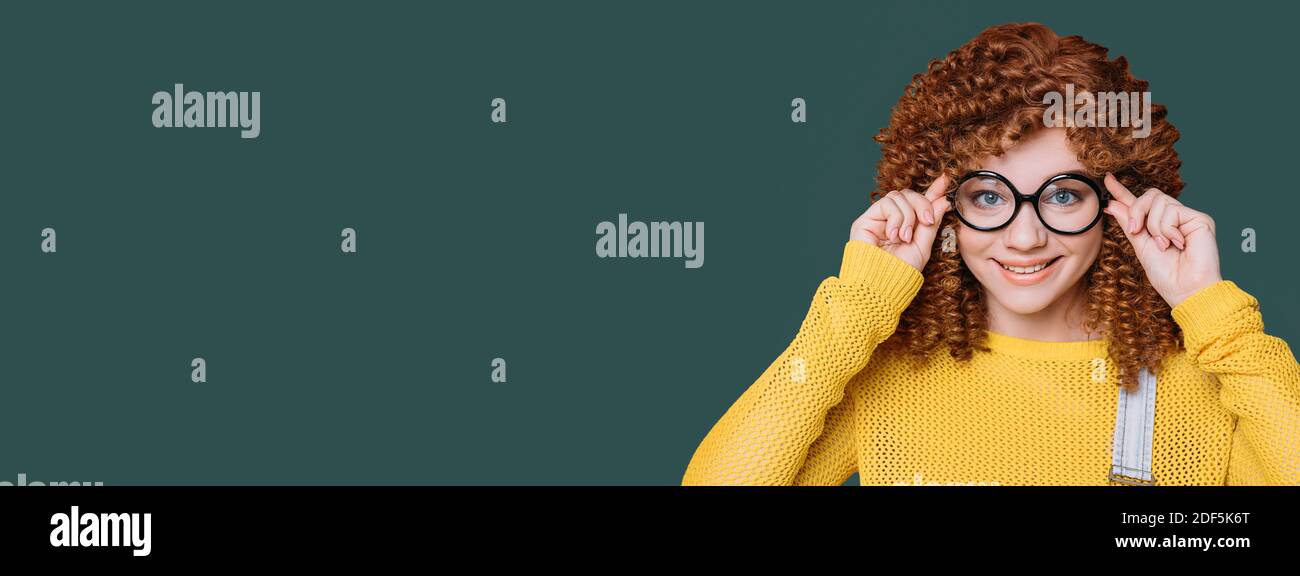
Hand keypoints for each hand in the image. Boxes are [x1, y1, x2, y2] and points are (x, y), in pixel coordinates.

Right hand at [849, 174, 950, 271]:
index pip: (919, 203)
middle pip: (909, 195)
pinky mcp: (866, 220)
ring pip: (899, 197)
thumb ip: (931, 223)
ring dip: (908, 216)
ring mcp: (878, 219)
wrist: (880, 285)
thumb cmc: (900, 272)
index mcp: (906, 227)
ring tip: (904, 237)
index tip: (945, 179)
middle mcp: (891, 221)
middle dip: (923, 204)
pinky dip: (896, 218)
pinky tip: (893, 235)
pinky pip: (887, 203)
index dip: (932, 191)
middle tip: (927, 221)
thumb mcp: (922, 247)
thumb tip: (942, 201)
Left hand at [1102, 173, 1221, 307]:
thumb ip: (1129, 223)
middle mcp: (1174, 218)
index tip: (1107, 179)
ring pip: (1159, 202)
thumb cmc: (1167, 275)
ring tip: (1164, 245)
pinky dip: (1168, 229)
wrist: (1186, 290)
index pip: (1140, 203)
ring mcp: (1187, 217)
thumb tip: (1112, 204)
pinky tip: (1178, 244)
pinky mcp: (1200, 219)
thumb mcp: (1140, 246)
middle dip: (1137, 210)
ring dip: (1155, 227)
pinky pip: (1172, 211)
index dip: (1123, 191)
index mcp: (1158, 225)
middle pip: (1150, 195)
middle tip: (1136, 230)